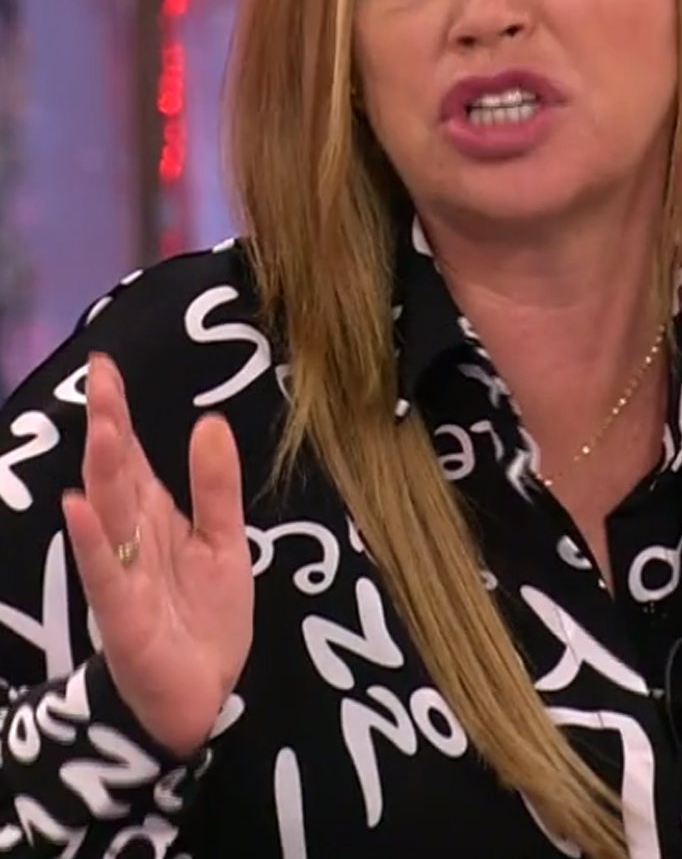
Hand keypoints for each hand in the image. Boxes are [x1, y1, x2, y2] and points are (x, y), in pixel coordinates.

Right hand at [60, 353, 252, 758]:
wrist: (201, 694)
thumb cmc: (204, 617)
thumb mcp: (224, 542)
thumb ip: (217, 487)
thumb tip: (208, 421)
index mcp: (156, 519)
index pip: (132, 458)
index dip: (119, 414)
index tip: (106, 366)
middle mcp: (132, 540)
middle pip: (117, 474)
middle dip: (108, 426)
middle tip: (100, 376)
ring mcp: (123, 574)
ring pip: (110, 514)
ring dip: (103, 469)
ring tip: (101, 424)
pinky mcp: (123, 615)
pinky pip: (106, 572)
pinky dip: (93, 539)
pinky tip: (79, 506)